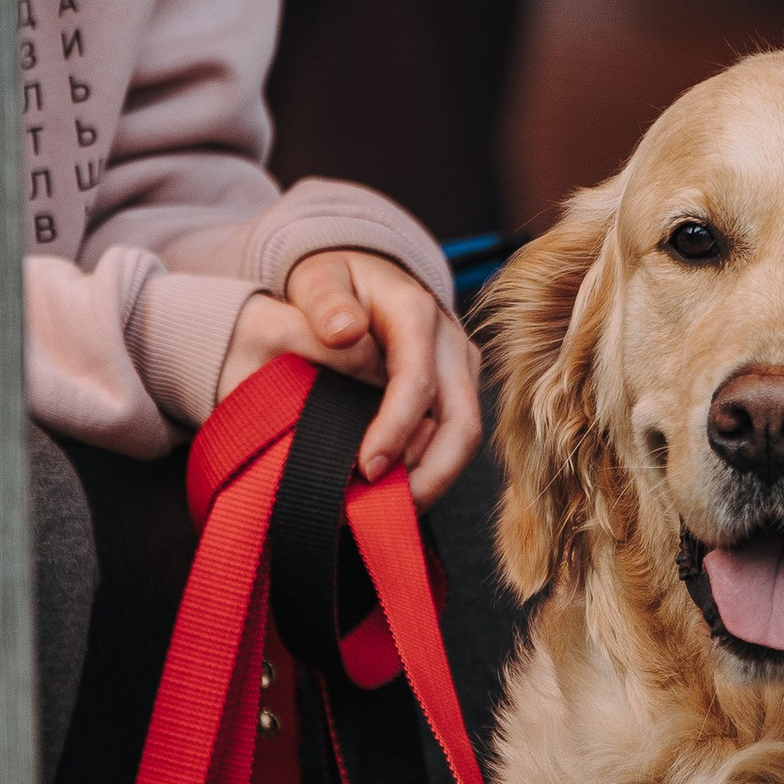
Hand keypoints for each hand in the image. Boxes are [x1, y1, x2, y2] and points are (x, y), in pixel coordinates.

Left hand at [218, 253, 481, 506]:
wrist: (360, 273)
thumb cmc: (334, 281)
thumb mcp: (318, 278)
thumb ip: (325, 303)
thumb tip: (344, 333)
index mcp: (417, 313)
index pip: (417, 381)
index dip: (395, 430)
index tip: (366, 468)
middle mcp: (451, 341)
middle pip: (462, 420)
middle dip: (431, 474)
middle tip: (389, 509)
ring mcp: (460, 366)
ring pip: (464, 435)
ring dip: (432, 477)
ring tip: (388, 507)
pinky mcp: (457, 386)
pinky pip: (453, 434)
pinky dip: (428, 466)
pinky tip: (395, 488)